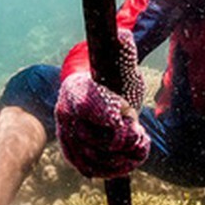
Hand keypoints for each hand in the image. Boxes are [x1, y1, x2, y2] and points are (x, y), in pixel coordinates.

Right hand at [55, 31, 149, 178]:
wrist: (91, 94)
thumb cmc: (109, 79)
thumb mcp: (120, 66)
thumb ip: (123, 52)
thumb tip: (124, 35)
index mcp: (76, 90)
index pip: (90, 107)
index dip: (113, 116)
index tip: (132, 116)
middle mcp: (65, 114)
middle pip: (90, 138)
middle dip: (120, 141)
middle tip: (139, 136)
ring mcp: (66, 135)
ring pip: (89, 157)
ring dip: (118, 159)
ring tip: (137, 151)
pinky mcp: (72, 152)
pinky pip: (87, 168)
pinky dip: (110, 170)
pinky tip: (127, 163)